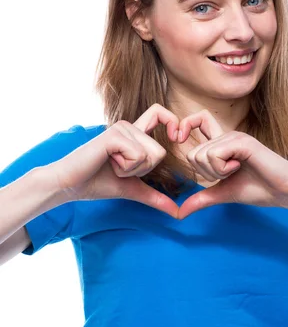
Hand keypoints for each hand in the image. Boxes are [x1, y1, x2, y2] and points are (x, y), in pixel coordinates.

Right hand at [48, 104, 179, 217]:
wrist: (69, 185)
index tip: (176, 138)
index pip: (160, 113)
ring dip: (132, 170)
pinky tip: (107, 163)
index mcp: (134, 134)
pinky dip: (125, 168)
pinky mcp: (114, 135)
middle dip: (142, 170)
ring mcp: (121, 128)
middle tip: (119, 168)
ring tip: (111, 165)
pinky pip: (138, 156)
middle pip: (160, 152)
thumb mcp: (133, 189)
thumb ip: (155, 196)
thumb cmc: (97, 183)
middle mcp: (129, 126)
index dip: (173, 122)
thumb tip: (178, 212)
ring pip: (151, 155)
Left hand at [177, 129, 287, 218]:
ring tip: (236, 171)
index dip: (184, 126)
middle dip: (206, 174)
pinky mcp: (242, 142)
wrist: (284, 192)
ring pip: (201, 155)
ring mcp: (235, 137)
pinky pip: (214, 155)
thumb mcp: (223, 193)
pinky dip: (222, 169)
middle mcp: (227, 136)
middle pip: (192, 154)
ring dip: (216, 173)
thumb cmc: (259, 190)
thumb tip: (180, 214)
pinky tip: (239, 168)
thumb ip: (202, 198)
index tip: (179, 139)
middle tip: (228, 174)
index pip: (197, 121)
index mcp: (222, 144)